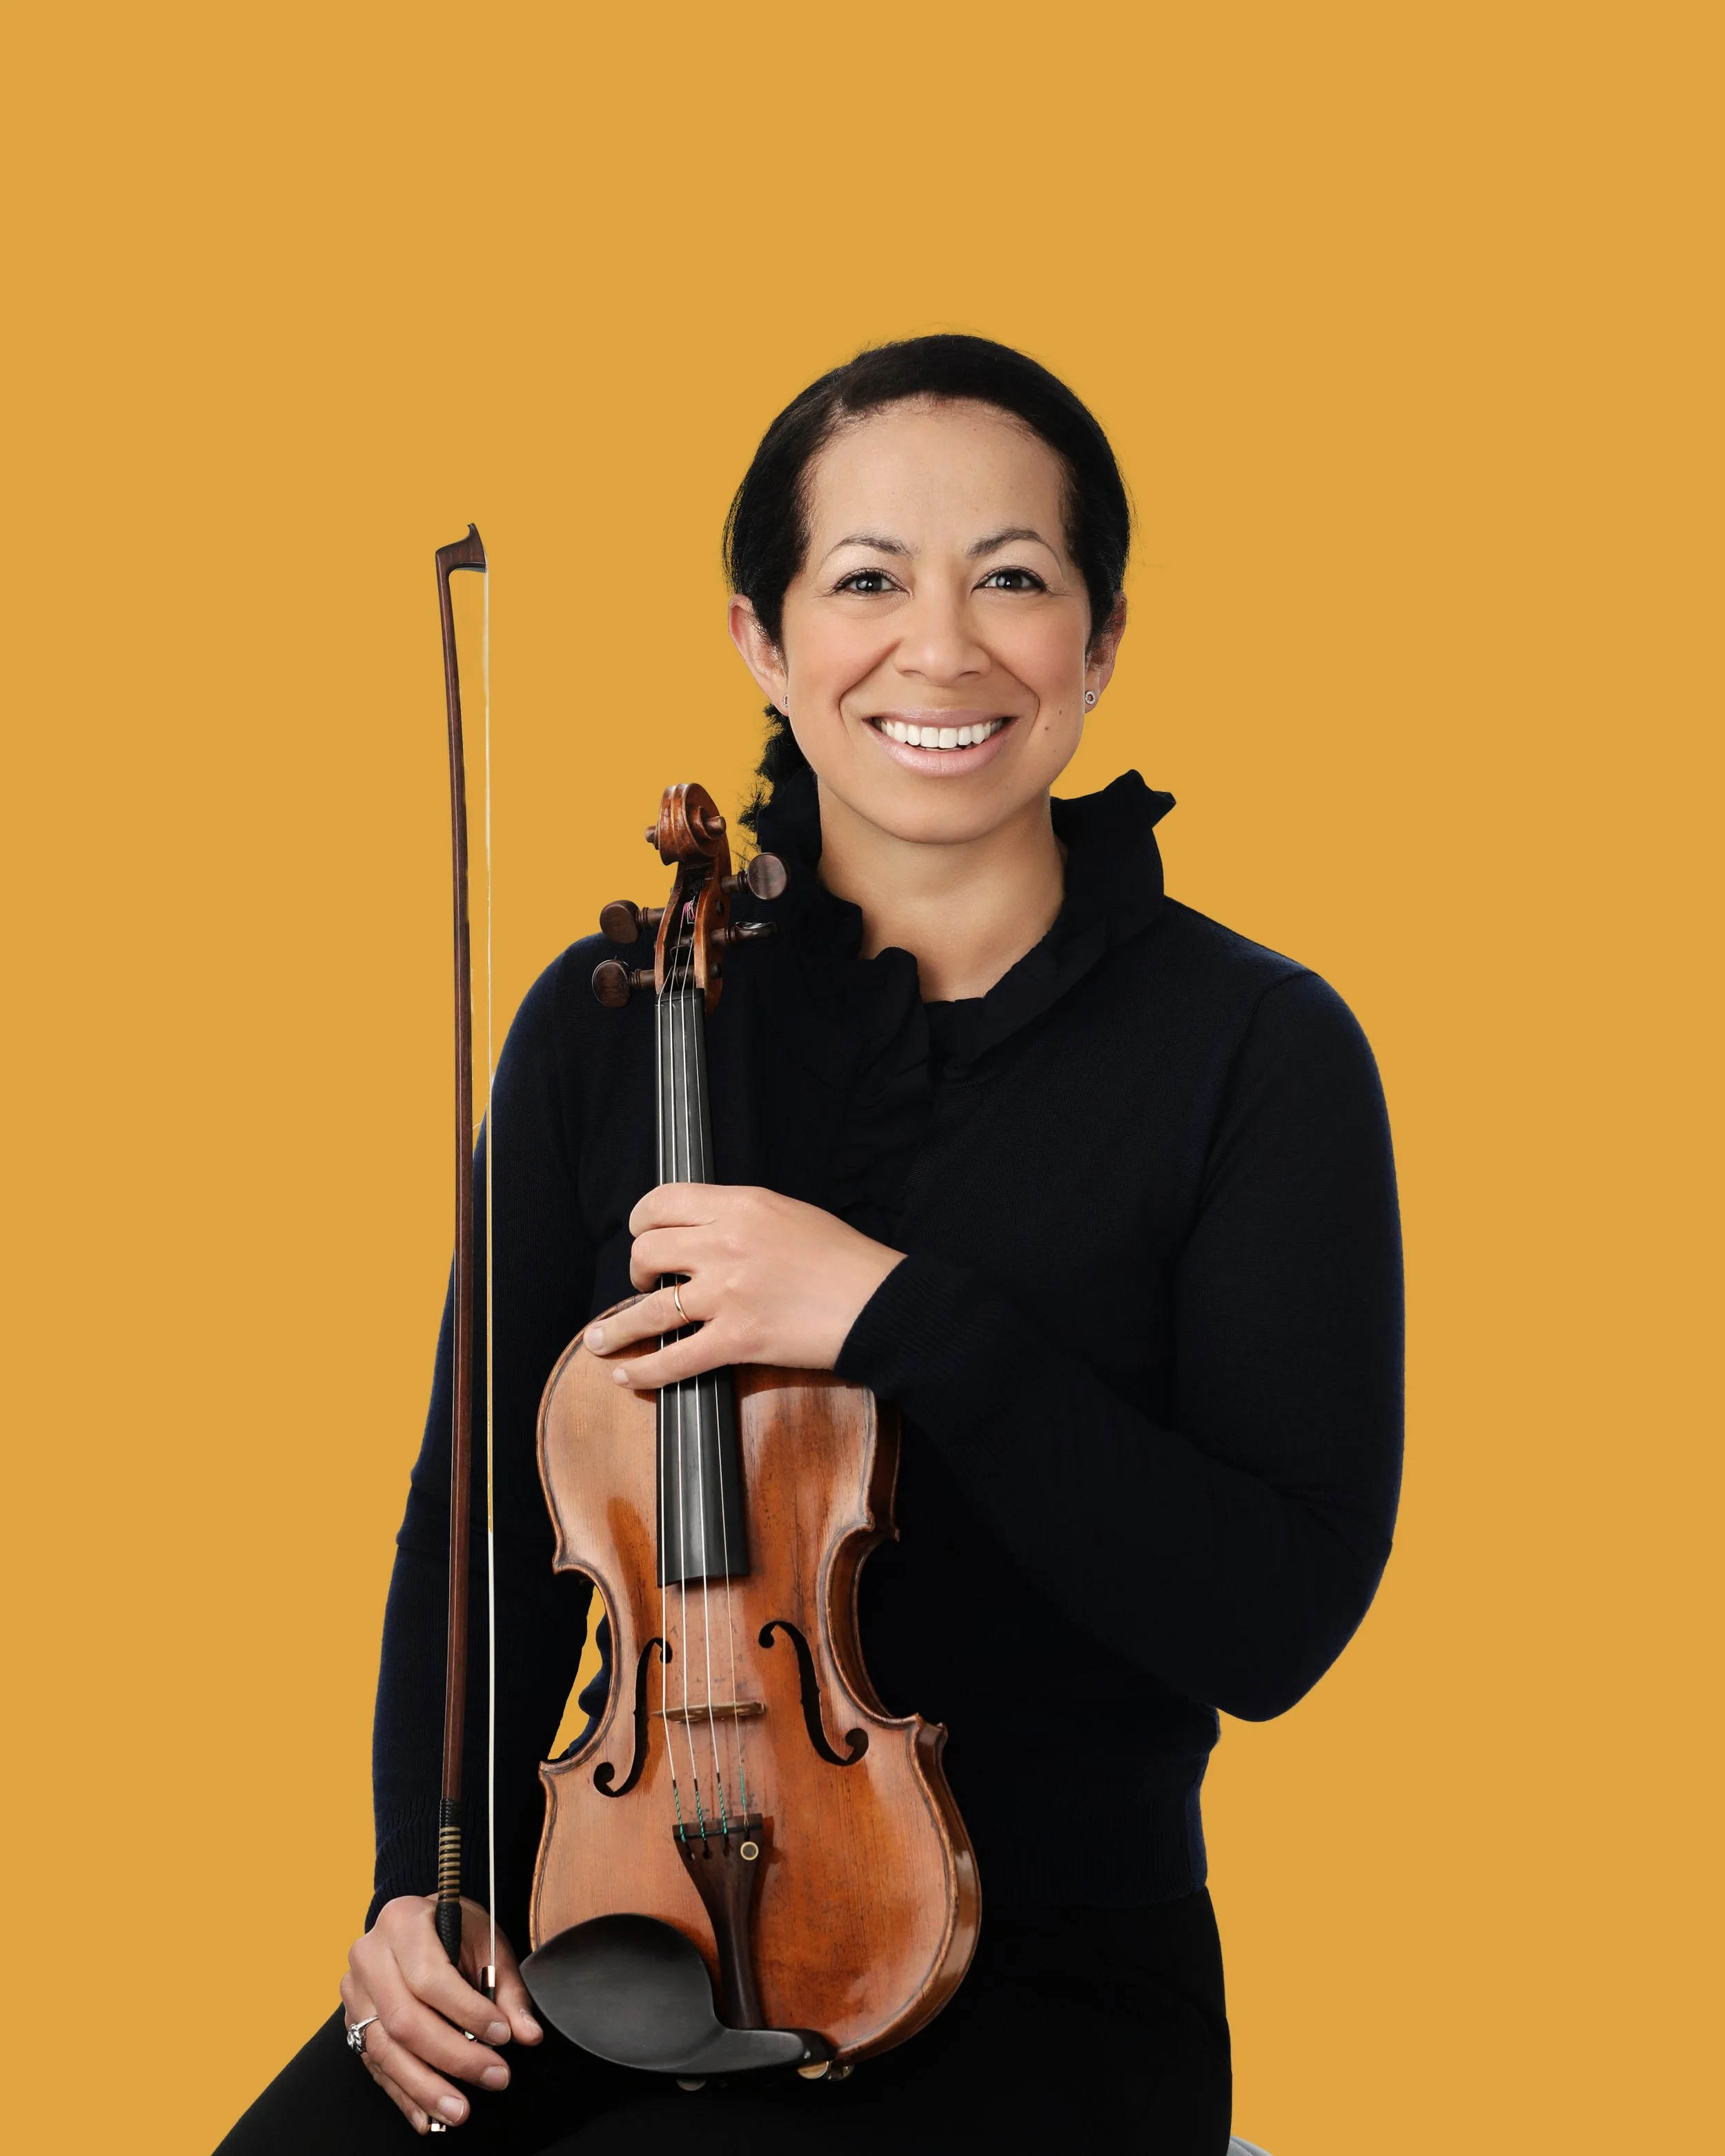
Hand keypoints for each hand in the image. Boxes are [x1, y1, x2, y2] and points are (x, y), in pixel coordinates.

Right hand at [341, 1895, 540, 2134]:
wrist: (418, 1921)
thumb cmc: (455, 1930)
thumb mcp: (488, 1944)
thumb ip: (507, 1990)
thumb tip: (527, 2034)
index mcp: (402, 1922)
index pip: (430, 1977)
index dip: (467, 2012)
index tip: (502, 2035)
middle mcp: (369, 1956)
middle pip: (405, 2020)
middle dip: (452, 2057)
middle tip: (493, 2077)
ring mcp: (355, 1992)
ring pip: (385, 2050)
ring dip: (425, 2087)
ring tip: (460, 2110)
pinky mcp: (352, 2023)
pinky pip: (375, 2067)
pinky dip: (404, 2095)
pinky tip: (429, 2116)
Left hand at [585, 1183, 903, 1389]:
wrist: (878, 1302)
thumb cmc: (843, 1259)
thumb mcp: (790, 1214)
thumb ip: (743, 1218)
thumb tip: (706, 1230)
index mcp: (740, 1206)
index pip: (663, 1201)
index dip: (641, 1221)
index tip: (641, 1236)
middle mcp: (725, 1244)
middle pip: (647, 1250)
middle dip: (636, 1270)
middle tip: (645, 1283)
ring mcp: (728, 1293)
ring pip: (647, 1308)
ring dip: (616, 1326)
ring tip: (601, 1337)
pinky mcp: (737, 1339)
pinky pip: (674, 1358)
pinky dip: (643, 1372)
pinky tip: (626, 1375)